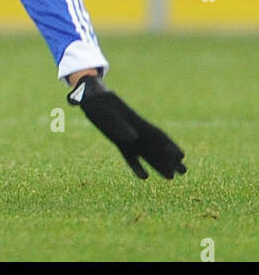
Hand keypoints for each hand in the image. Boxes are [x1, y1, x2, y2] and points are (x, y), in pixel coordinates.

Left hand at [67, 76, 186, 179]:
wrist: (90, 97)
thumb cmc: (99, 104)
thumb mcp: (107, 113)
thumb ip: (119, 126)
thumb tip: (133, 138)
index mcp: (135, 123)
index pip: (156, 136)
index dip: (169, 145)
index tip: (181, 156)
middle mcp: (135, 131)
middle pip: (156, 147)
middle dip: (169, 159)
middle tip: (185, 172)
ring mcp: (128, 138)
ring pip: (147, 154)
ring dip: (159, 164)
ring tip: (172, 177)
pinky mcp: (118, 142)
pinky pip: (130, 156)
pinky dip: (136, 166)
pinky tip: (145, 178)